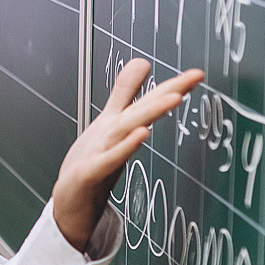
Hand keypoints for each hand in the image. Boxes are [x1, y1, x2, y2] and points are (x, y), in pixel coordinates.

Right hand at [52, 58, 203, 251]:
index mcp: (116, 125)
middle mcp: (109, 134)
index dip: (173, 87)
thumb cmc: (88, 163)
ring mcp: (98, 152)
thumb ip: (125, 95)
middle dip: (166, 92)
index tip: (197, 74)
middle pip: (139, 110)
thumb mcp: (109, 126)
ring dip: (148, 112)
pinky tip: (142, 134)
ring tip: (173, 98)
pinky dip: (124, 147)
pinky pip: (109, 160)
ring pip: (124, 129)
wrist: (67, 202)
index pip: (148, 102)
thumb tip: (141, 63)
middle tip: (192, 78)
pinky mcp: (89, 173)